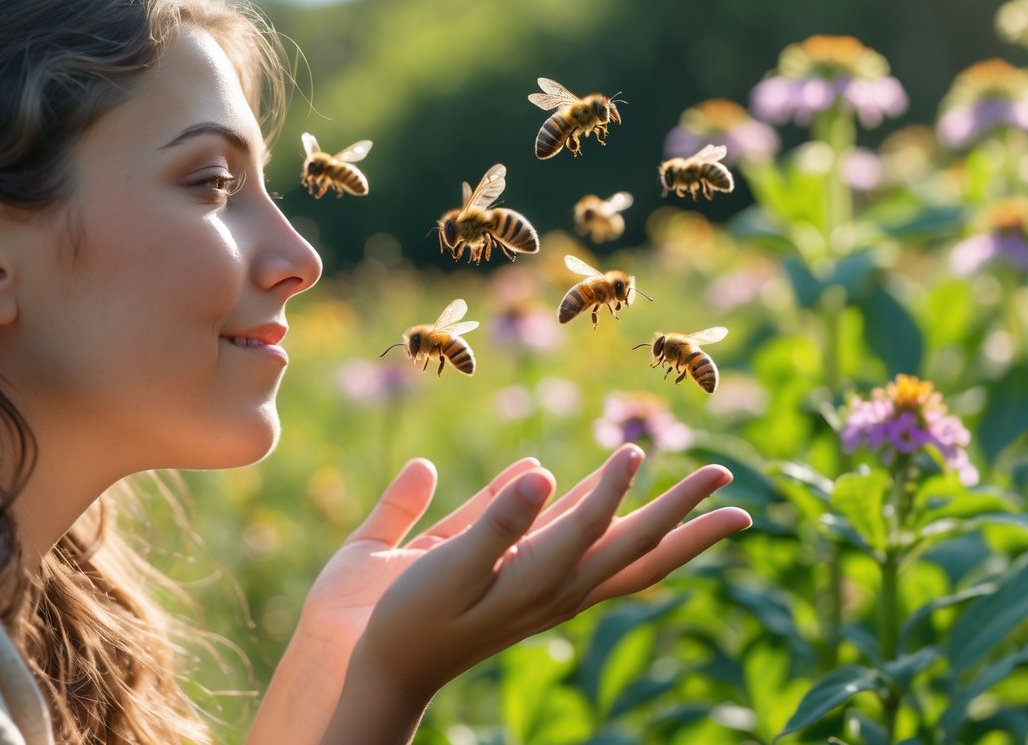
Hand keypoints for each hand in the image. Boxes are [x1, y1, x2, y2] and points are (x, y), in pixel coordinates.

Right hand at [312, 444, 749, 702]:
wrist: (382, 670)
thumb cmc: (409, 619)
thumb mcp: (447, 568)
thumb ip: (494, 520)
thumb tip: (541, 471)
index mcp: (541, 580)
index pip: (600, 528)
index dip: (620, 486)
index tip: (637, 449)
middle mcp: (556, 588)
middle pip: (638, 552)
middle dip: (686, 521)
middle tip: (736, 494)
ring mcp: (543, 589)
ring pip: (620, 557)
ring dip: (663, 529)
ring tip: (701, 504)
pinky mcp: (520, 585)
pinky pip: (581, 552)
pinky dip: (602, 525)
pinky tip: (583, 488)